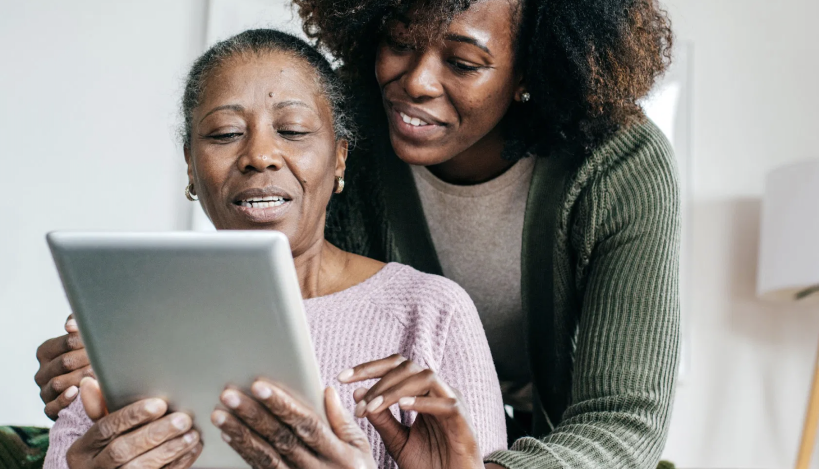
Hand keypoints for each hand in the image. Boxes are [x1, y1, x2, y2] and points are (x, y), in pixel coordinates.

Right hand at [34, 315, 94, 419]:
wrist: (93, 389)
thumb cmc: (88, 358)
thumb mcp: (84, 339)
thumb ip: (78, 325)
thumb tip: (70, 325)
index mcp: (46, 351)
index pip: (67, 342)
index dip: (87, 341)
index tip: (103, 342)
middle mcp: (42, 371)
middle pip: (64, 362)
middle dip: (87, 360)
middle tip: (107, 359)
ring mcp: (44, 391)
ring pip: (58, 383)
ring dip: (81, 378)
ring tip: (99, 375)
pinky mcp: (49, 409)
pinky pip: (52, 407)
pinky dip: (64, 400)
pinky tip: (77, 392)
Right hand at [66, 378, 201, 468]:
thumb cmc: (105, 449)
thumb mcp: (99, 433)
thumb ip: (99, 408)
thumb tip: (89, 382)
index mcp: (83, 449)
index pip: (105, 428)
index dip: (132, 415)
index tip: (159, 404)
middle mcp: (94, 468)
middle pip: (122, 450)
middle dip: (155, 433)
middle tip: (182, 420)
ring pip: (140, 468)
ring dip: (170, 450)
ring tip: (191, 434)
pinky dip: (178, 464)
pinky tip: (192, 449)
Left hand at [212, 380, 375, 468]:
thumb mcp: (361, 448)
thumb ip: (343, 421)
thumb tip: (327, 391)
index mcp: (338, 454)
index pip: (307, 424)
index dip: (282, 405)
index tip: (259, 385)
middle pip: (281, 439)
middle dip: (253, 415)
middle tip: (229, 395)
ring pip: (265, 456)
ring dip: (241, 433)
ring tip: (220, 413)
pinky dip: (244, 451)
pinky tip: (229, 435)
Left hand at [338, 354, 483, 468]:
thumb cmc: (429, 465)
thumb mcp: (397, 441)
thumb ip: (381, 418)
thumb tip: (357, 392)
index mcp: (424, 393)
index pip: (397, 367)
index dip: (369, 368)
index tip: (342, 377)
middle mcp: (439, 392)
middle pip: (409, 367)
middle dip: (379, 380)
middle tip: (360, 403)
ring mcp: (454, 404)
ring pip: (427, 379)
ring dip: (396, 390)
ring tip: (373, 407)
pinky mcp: (464, 422)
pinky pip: (447, 404)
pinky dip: (423, 402)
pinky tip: (403, 407)